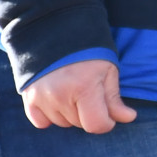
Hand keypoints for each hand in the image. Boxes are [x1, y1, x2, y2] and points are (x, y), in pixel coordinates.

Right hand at [21, 59, 135, 132]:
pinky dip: (50, 116)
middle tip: (90, 92)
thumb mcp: (108, 70)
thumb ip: (114, 98)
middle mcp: (60, 95)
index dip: (107, 122)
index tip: (109, 114)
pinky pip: (41, 122)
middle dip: (89, 114)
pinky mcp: (29, 97)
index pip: (96, 125)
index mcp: (84, 88)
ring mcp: (42, 97)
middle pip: (79, 124)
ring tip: (74, 91)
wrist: (58, 31)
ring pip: (62, 123)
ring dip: (70, 114)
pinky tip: (57, 99)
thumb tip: (128, 118)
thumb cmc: (90, 50)